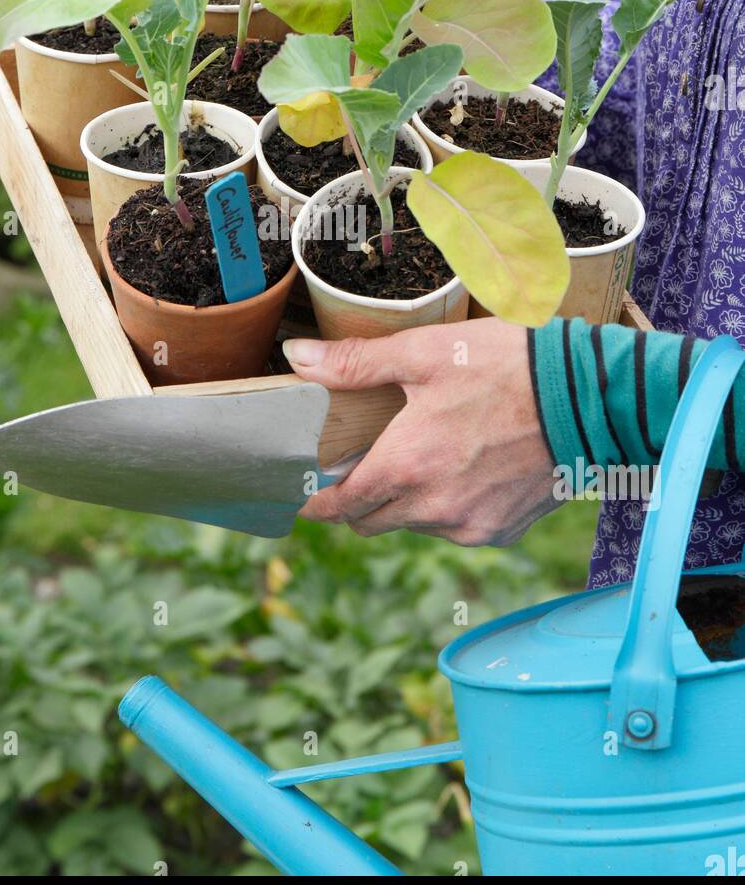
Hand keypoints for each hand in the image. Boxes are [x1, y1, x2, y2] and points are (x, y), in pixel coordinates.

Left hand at [283, 320, 557, 544]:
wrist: (589, 397)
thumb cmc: (506, 366)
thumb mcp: (424, 353)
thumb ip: (355, 363)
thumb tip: (296, 358)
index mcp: (404, 467)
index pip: (338, 507)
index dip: (316, 501)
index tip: (305, 490)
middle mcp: (432, 509)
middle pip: (371, 522)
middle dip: (360, 498)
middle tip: (366, 461)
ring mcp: (470, 525)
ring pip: (414, 525)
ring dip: (407, 500)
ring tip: (426, 453)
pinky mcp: (503, 530)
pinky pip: (457, 527)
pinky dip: (450, 505)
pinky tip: (468, 466)